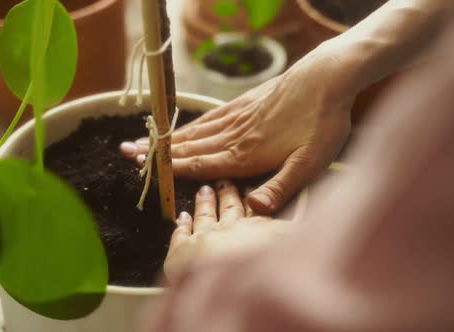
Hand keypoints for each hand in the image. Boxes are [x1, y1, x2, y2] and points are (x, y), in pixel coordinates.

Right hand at [121, 53, 354, 214]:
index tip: (143, 169)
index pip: (199, 165)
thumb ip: (281, 188)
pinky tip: (181, 128)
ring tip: (142, 141)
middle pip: (188, 148)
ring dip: (167, 140)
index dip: (170, 169)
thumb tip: (252, 210)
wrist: (326, 79)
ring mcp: (236, 118)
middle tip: (126, 153)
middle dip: (157, 154)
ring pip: (194, 133)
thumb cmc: (322, 124)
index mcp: (245, 156)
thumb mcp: (310, 163)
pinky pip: (208, 117)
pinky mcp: (243, 104)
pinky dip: (189, 125)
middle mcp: (233, 137)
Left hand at [164, 180, 294, 278]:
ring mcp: (204, 237)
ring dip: (205, 203)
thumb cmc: (260, 271)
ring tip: (204, 191)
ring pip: (205, 215)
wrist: (225, 284)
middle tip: (224, 183)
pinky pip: (181, 233)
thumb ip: (291, 233)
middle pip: (229, 208)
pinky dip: (182, 224)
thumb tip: (304, 227)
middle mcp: (229, 229)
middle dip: (227, 195)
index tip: (252, 192)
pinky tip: (182, 217)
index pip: (256, 211)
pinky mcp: (182, 250)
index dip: (255, 201)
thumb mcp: (287, 245)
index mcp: (256, 229)